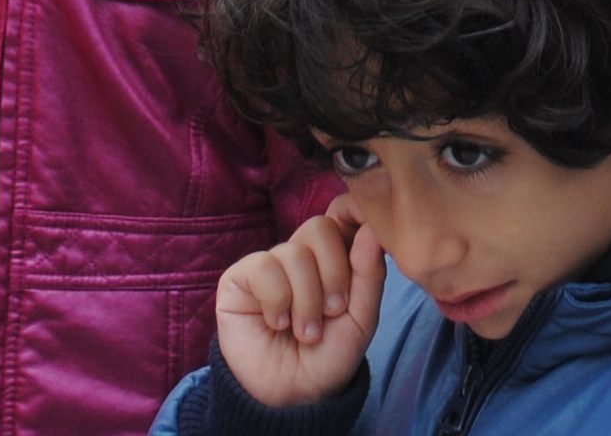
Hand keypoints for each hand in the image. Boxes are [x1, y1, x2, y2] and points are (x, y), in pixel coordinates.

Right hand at [213, 213, 383, 409]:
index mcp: (333, 258)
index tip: (363, 243)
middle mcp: (300, 255)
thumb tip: (372, 230)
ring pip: (294, 252)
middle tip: (332, 311)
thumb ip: (369, 275)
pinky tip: (276, 322)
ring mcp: (269, 264)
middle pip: (320, 228)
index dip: (352, 218)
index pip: (341, 214)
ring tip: (305, 332)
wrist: (290, 396)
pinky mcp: (239, 277)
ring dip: (306, 300)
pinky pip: (264, 266)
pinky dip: (277, 300)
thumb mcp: (360, 321)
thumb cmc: (327, 358)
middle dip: (333, 275)